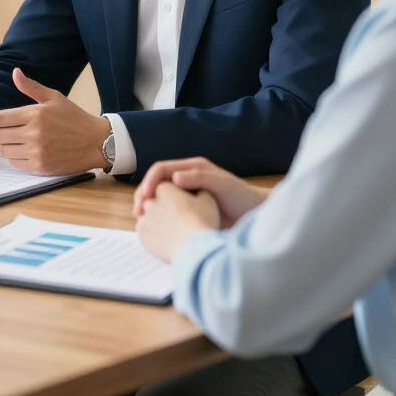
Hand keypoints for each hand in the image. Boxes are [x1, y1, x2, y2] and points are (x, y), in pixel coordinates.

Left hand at [0, 68, 107, 175]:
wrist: (95, 142)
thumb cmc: (74, 118)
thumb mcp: (54, 97)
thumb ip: (31, 87)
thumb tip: (15, 72)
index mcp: (35, 114)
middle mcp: (34, 134)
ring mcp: (37, 152)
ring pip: (4, 151)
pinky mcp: (41, 167)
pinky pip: (16, 163)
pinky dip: (10, 157)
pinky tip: (11, 151)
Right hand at [134, 157, 267, 226]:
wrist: (257, 215)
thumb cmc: (243, 198)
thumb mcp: (223, 185)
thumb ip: (200, 178)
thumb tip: (174, 178)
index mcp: (192, 168)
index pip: (161, 169)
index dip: (149, 182)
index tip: (144, 198)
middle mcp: (187, 178)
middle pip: (156, 182)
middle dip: (144, 194)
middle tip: (138, 211)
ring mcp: (187, 194)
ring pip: (160, 197)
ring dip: (149, 206)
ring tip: (142, 220)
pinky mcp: (190, 209)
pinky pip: (169, 209)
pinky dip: (159, 216)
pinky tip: (156, 227)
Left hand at [136, 182, 220, 261]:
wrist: (195, 249)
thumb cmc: (203, 222)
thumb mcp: (207, 200)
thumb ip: (199, 191)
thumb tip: (198, 190)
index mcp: (164, 188)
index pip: (166, 188)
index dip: (176, 197)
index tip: (185, 206)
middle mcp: (150, 201)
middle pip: (156, 202)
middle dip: (164, 208)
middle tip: (179, 220)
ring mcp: (144, 219)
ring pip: (149, 217)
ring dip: (158, 222)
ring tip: (174, 231)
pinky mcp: (142, 235)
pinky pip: (146, 232)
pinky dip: (154, 235)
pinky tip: (167, 240)